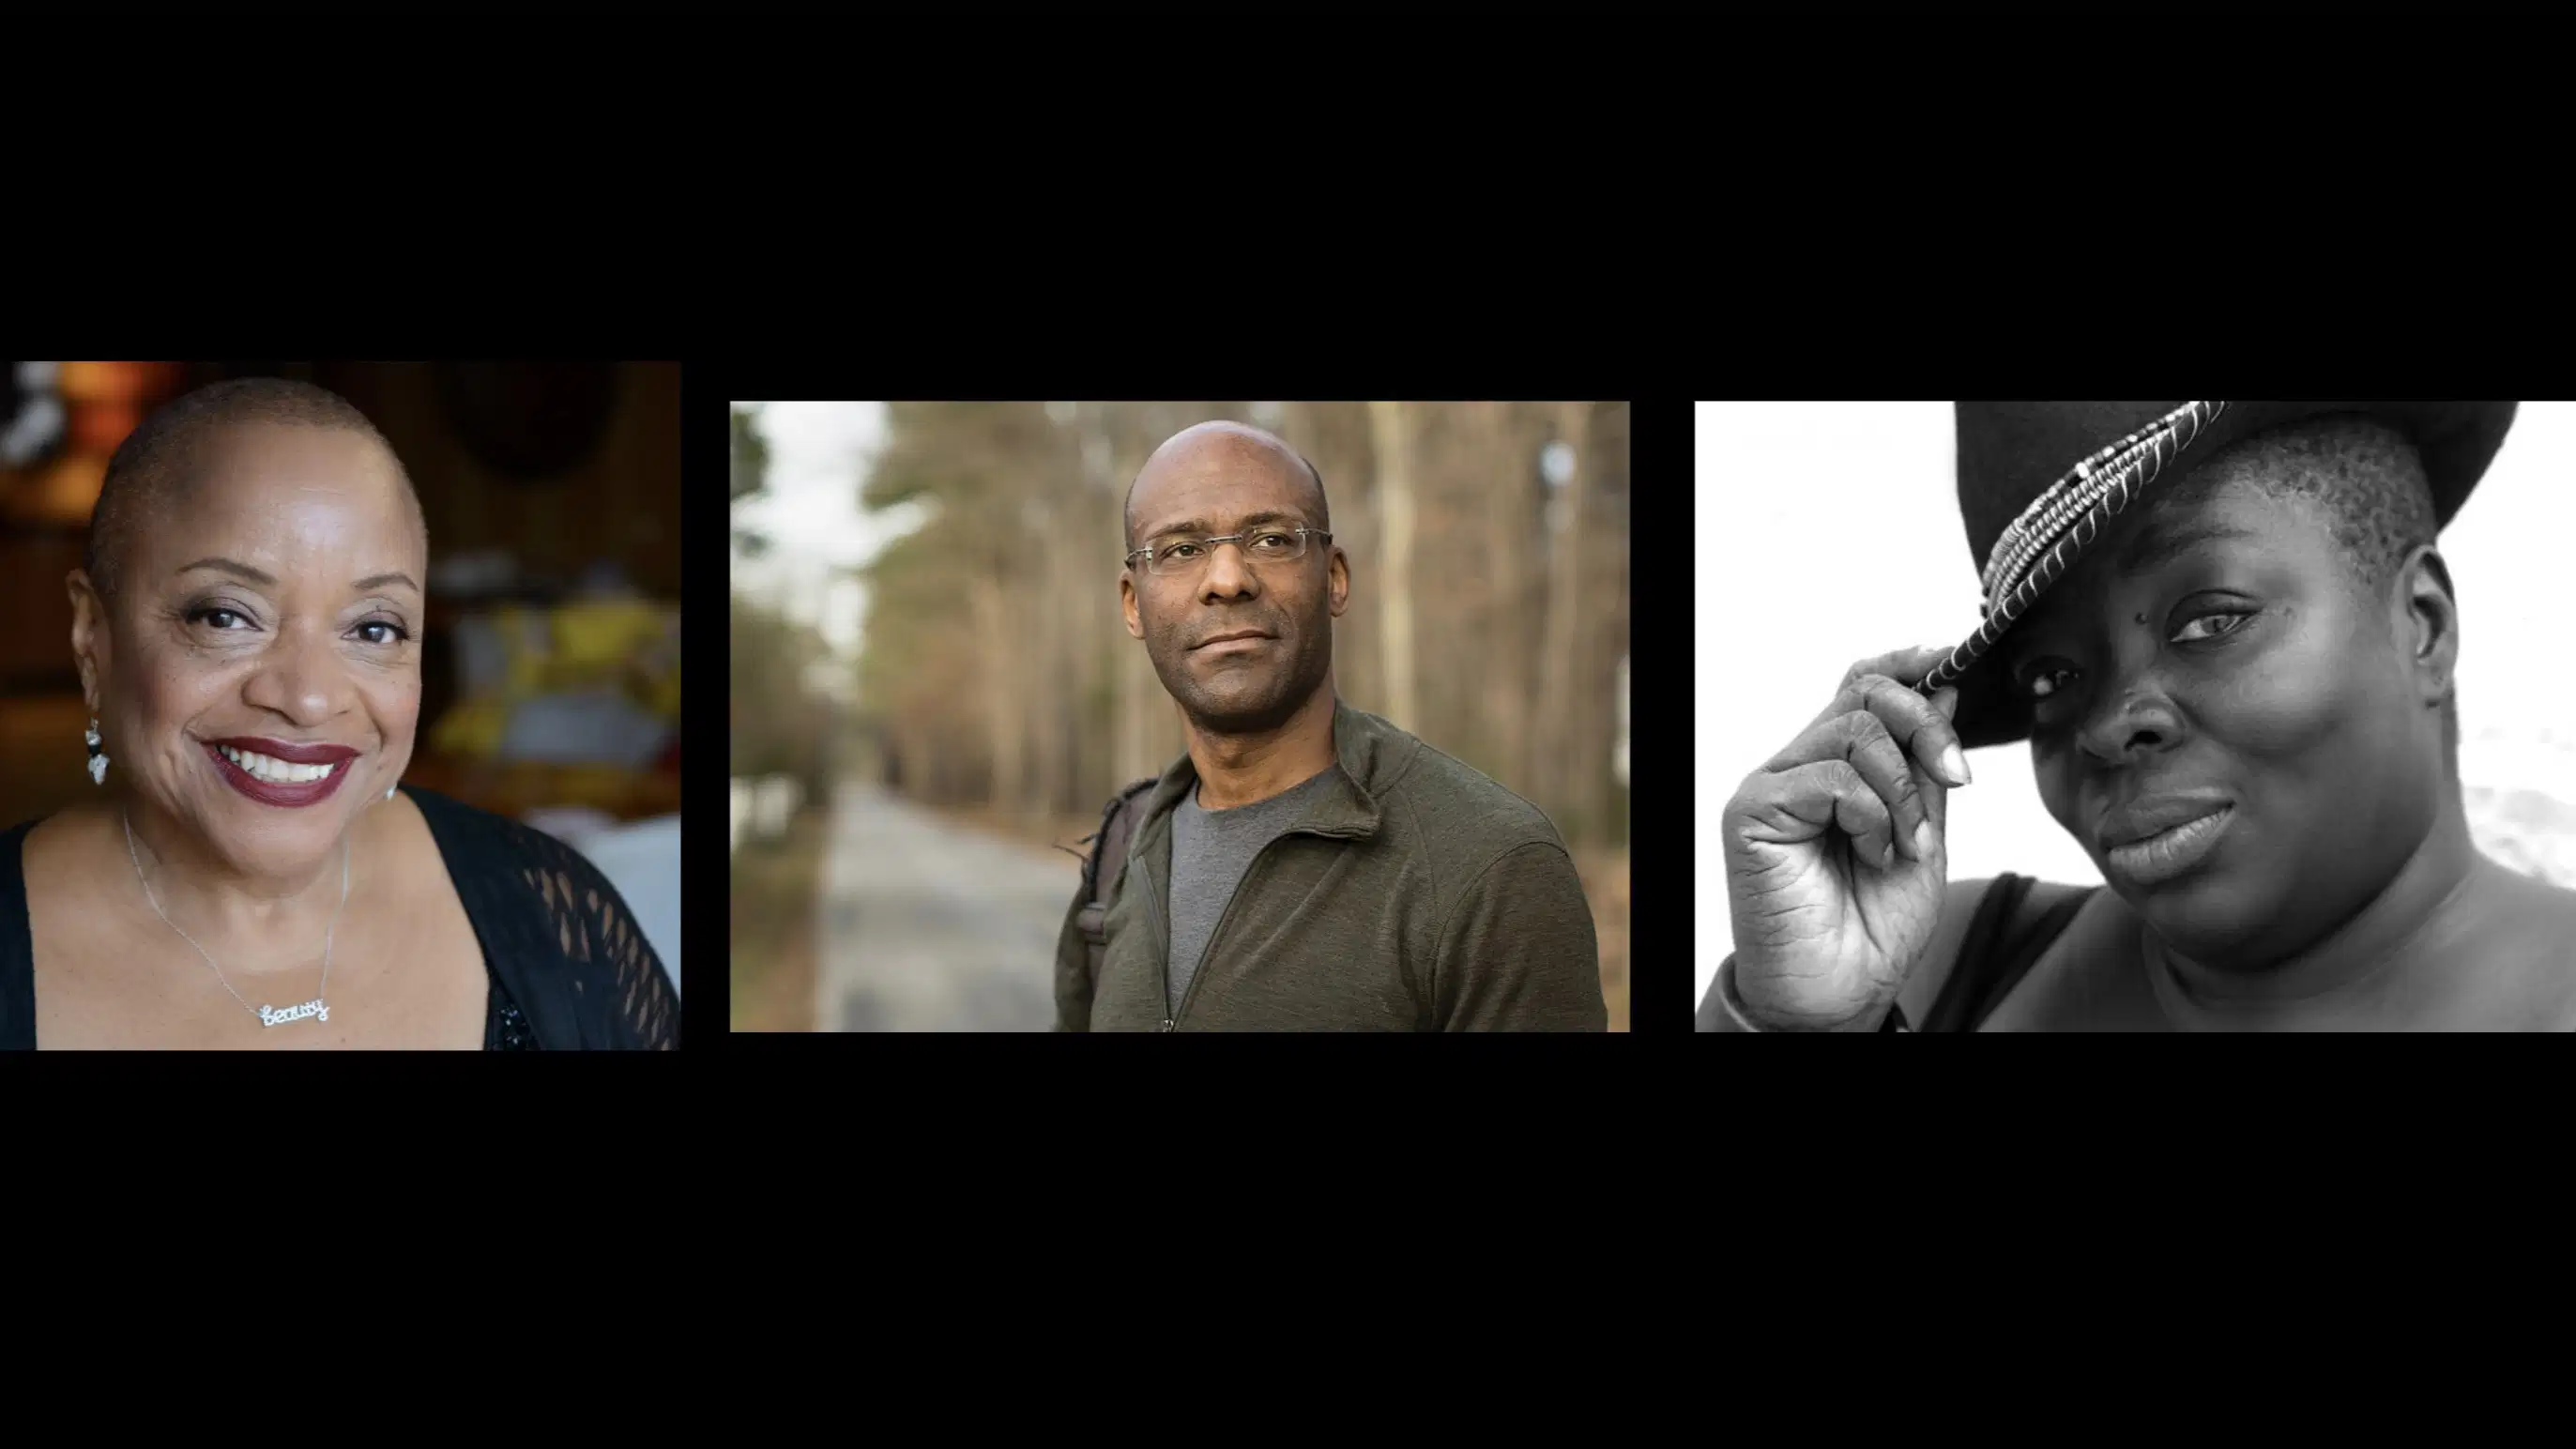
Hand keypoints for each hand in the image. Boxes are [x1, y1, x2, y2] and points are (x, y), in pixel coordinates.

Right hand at [1721, 645, 1971, 1029]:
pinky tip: (1872, 853)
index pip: (1863, 684)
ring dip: (1902, 791)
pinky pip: (1830, 777)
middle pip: (1864, 693)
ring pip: (1854, 730)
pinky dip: (1871, 814)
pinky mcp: (1753, 810)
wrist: (1837, 993)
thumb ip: (1927, 772)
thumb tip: (1948, 692)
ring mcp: (1774, 785)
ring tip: (1904, 846)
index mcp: (1839, 767)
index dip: (1909, 663)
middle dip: (1927, 727)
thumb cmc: (1871, 927)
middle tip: (1956, 775)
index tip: (1957, 660)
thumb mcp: (1923, 836)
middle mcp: (1801, 767)